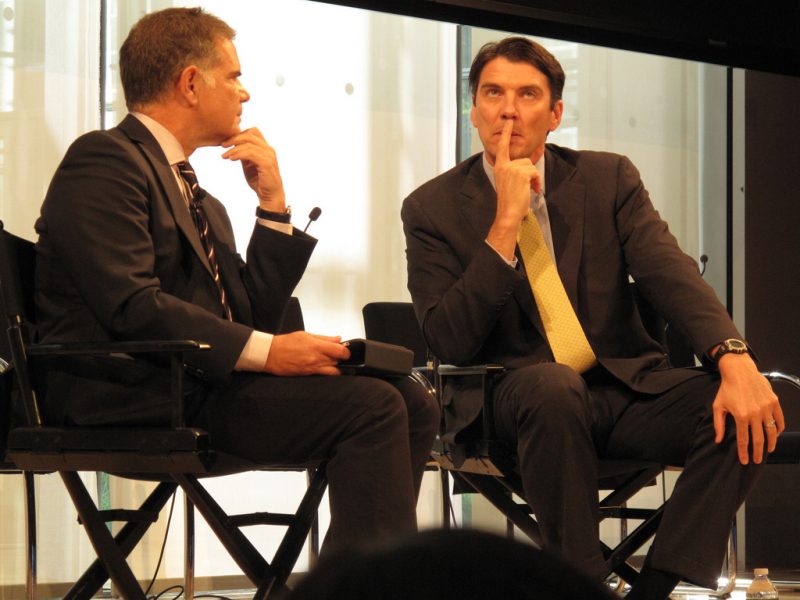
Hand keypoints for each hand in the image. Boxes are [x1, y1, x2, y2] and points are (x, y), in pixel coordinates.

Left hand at [221, 127, 285, 210]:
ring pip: (249, 143)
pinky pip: (251, 153)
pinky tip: (231, 159)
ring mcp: (269, 156)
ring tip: (225, 156)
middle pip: (250, 134)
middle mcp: (268, 149)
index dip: (238, 134)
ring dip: (234, 148)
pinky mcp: (267, 163)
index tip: (226, 143)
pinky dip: (239, 154)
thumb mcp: (248, 164)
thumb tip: (232, 145)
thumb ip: (243, 154)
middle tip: (222, 146)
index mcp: (265, 148)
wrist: (270, 196)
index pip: (252, 131)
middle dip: (234, 138)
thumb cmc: (260, 181)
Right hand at [264, 331, 350, 375]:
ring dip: (336, 366)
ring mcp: (313, 368)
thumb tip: (338, 339)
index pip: (340, 351)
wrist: (270, 354)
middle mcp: (316, 358)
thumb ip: (324, 338)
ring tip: (332, 362)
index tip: (346, 350)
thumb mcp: (306, 335)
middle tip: (338, 354)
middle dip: (341, 358)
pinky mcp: (308, 374)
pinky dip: (329, 372)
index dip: (346, 351)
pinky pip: (324, 374)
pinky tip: (327, 368)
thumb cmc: (286, 342)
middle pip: (338, 360)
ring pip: (333, 370)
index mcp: (316, 346)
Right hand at [486, 119, 542, 259]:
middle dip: (530, 173)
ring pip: (531, 166)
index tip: (508, 122)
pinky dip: (537, 182)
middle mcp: (504, 165)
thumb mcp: (508, 182)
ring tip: (529, 190)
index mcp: (499, 166)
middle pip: (525, 160)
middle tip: (527, 187)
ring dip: (534, 179)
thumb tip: (529, 166)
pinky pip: (535, 173)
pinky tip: (532, 191)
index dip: (506, 134)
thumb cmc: (509, 201)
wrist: (508, 213)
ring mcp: (512, 169)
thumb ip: (513, 171)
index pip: (502, 147)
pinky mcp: (521, 173)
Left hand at [712, 352, 783, 464]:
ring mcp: (766, 408)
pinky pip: (779, 419)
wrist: (739, 371)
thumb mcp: (718, 406)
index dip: (744, 452)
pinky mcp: (773, 402)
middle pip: (759, 439)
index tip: (744, 461)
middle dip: (758, 452)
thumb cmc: (727, 388)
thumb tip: (718, 440)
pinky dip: (778, 429)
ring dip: (771, 443)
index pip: (743, 440)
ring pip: (772, 431)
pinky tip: (775, 434)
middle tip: (758, 460)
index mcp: (741, 415)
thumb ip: (719, 424)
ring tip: (769, 450)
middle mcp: (755, 413)